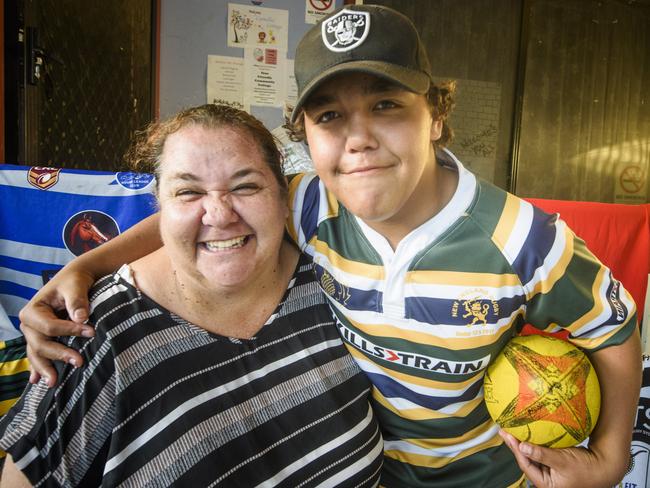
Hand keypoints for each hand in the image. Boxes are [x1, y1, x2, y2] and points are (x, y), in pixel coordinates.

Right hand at [18, 267, 95, 386]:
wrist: (75, 280)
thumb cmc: (74, 281)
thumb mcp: (75, 286)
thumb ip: (77, 301)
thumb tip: (81, 318)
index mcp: (33, 310)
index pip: (49, 327)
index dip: (69, 331)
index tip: (91, 332)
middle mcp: (29, 324)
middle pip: (41, 344)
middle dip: (58, 354)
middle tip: (79, 362)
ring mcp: (33, 333)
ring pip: (37, 353)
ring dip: (45, 368)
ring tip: (54, 382)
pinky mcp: (42, 339)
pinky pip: (38, 355)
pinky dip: (38, 368)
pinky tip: (37, 381)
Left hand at [499, 430, 624, 487]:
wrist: (605, 466)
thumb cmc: (588, 470)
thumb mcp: (562, 461)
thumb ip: (541, 454)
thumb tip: (523, 447)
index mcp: (547, 485)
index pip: (525, 464)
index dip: (515, 449)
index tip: (508, 435)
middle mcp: (547, 480)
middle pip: (526, 460)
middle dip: (516, 446)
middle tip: (506, 431)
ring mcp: (551, 472)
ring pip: (533, 456)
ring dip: (525, 444)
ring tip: (514, 431)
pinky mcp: (555, 464)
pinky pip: (541, 453)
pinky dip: (536, 444)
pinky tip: (530, 434)